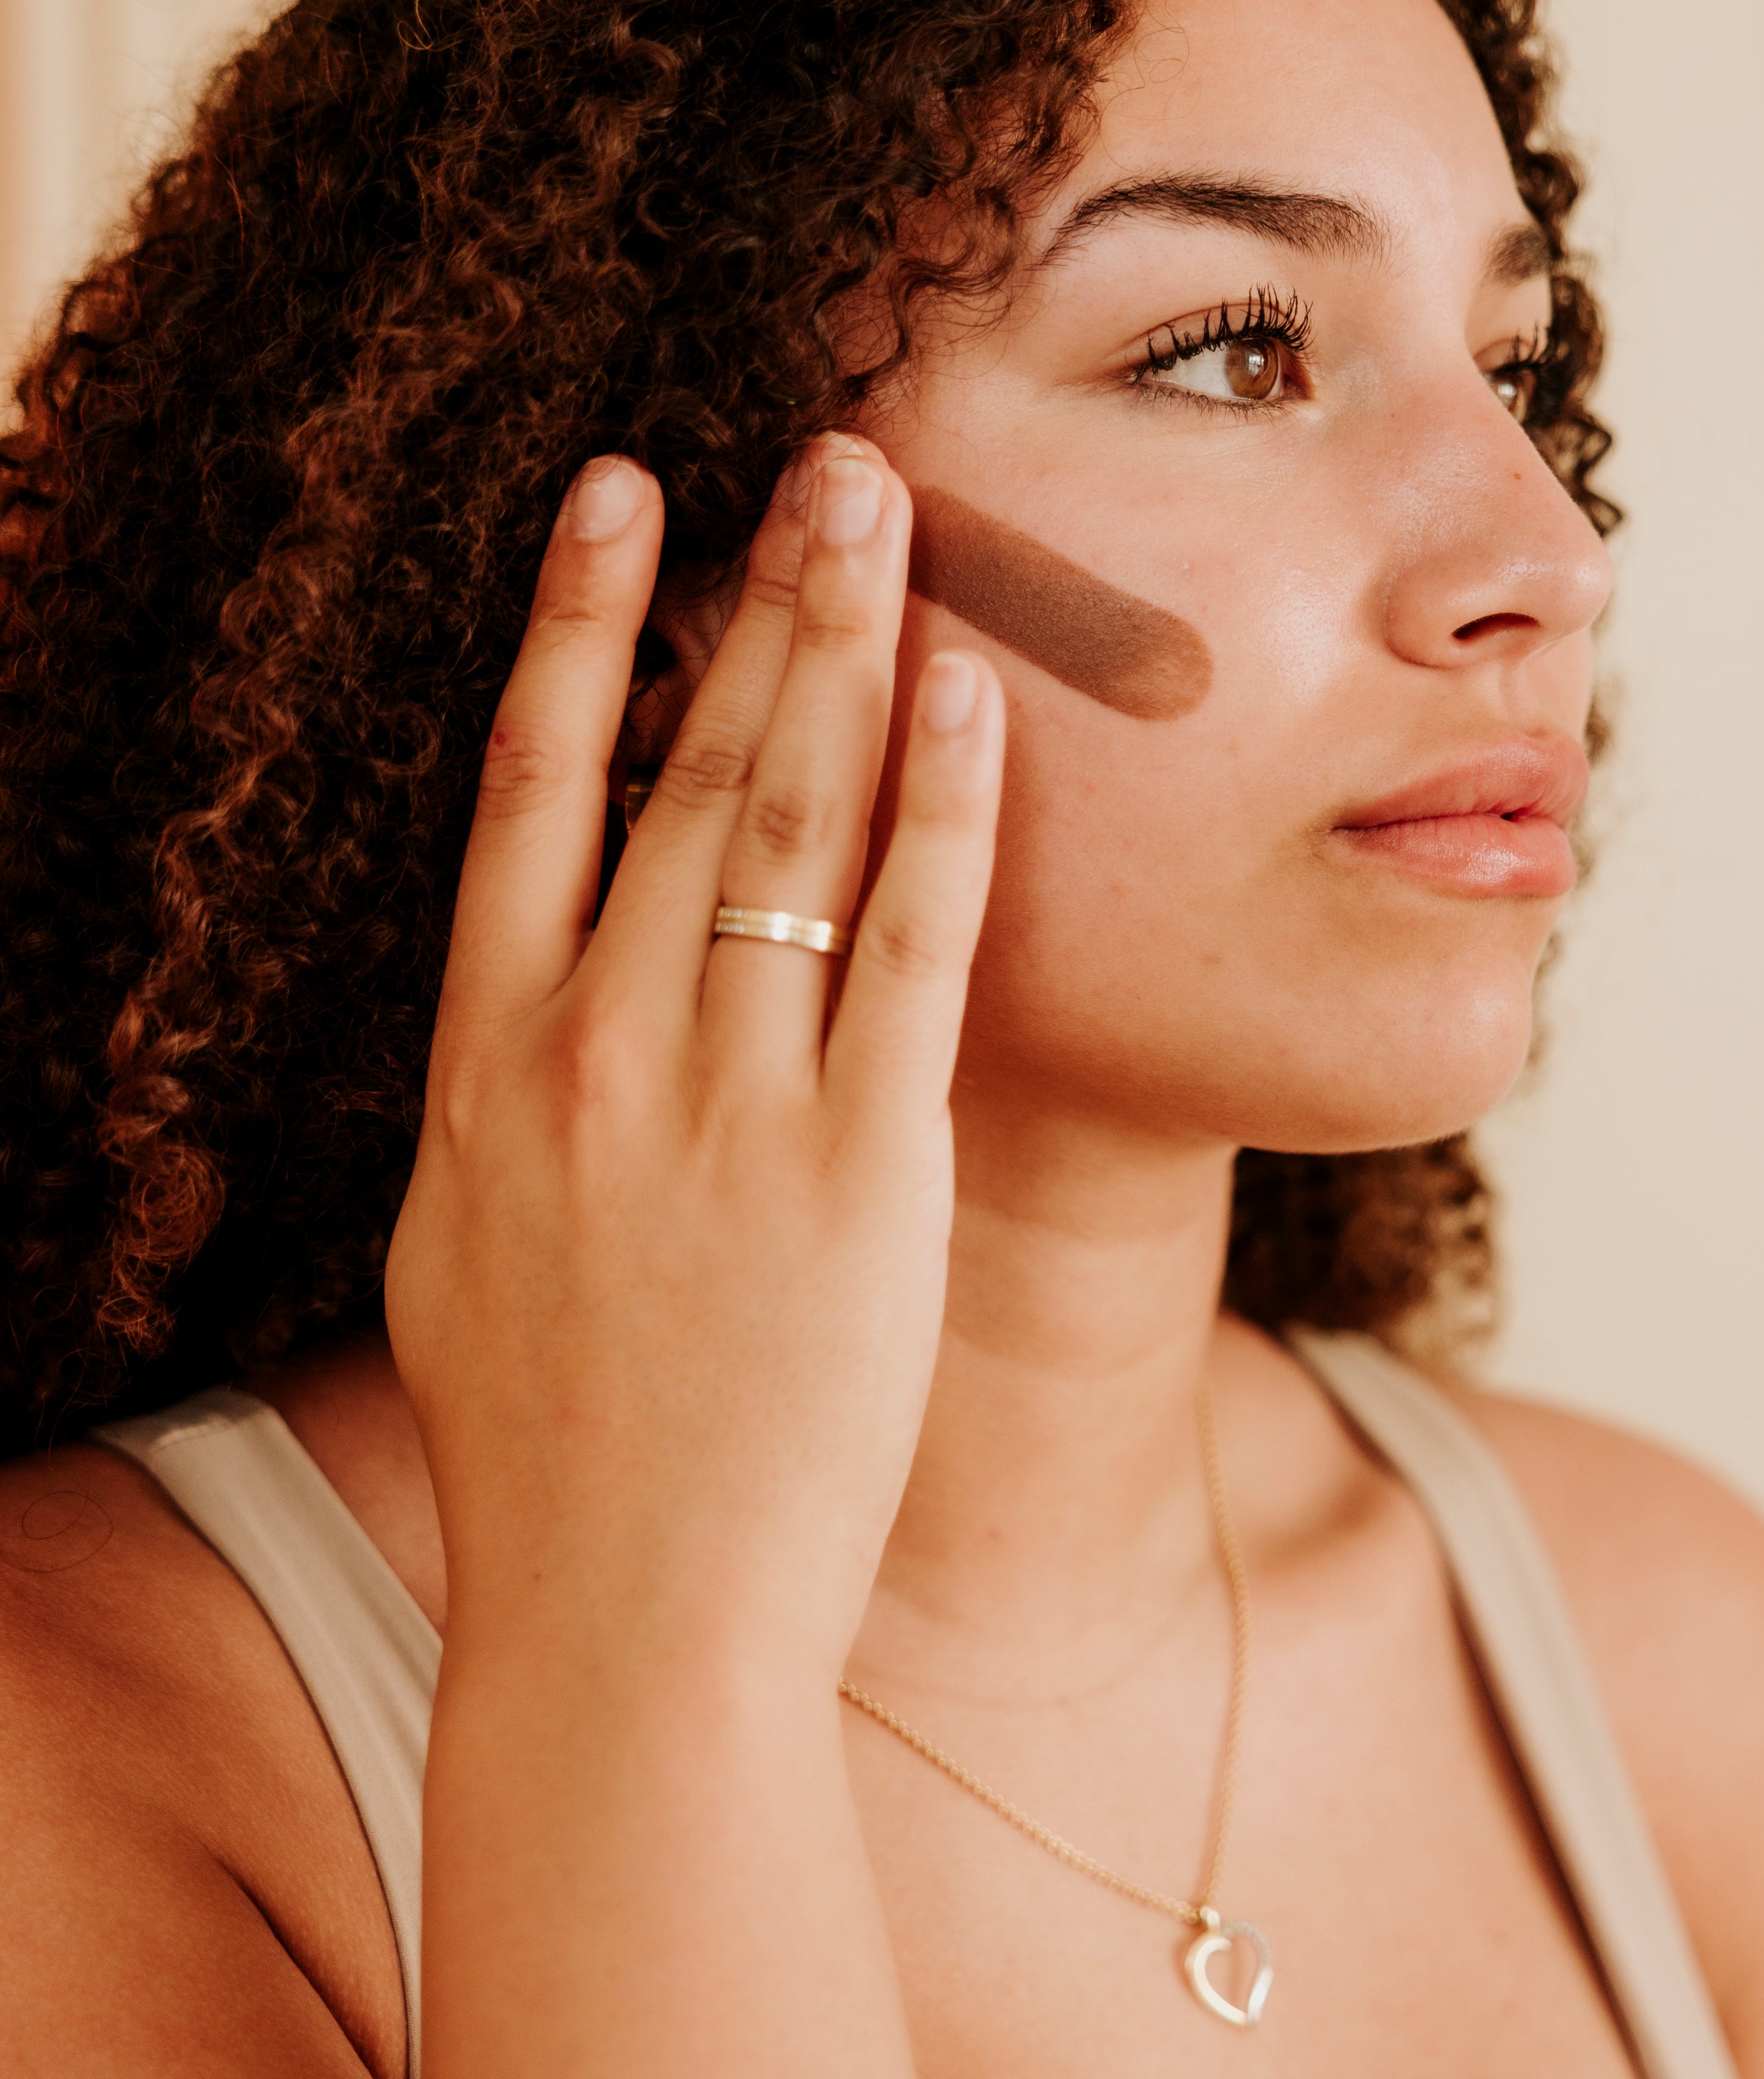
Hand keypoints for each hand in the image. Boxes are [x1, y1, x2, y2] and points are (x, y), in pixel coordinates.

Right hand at [385, 435, 1002, 1681]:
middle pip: (685, 773)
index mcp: (487, 1066)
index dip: (578, 631)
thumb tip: (541, 1008)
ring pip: (792, 825)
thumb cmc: (551, 1453)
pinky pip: (911, 950)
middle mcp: (596, 1054)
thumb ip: (511, 1109)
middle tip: (825, 457)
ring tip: (896, 513)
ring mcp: (726, 1107)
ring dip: (848, 650)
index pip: (527, 792)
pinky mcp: (859, 1172)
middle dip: (758, 597)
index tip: (615, 500)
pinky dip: (945, 812)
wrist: (628, 1621)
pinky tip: (978, 698)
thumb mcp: (470, 1253)